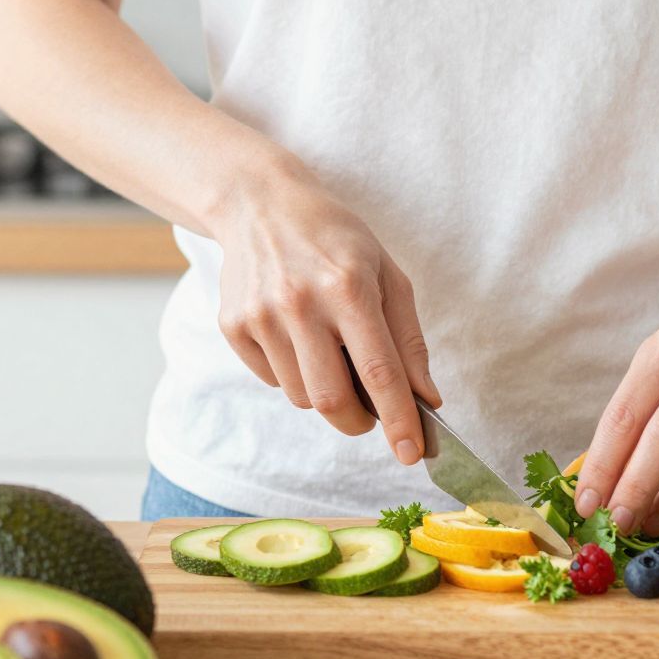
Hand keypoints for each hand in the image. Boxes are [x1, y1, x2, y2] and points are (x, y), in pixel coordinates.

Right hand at [212, 168, 439, 464]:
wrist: (260, 204)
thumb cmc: (336, 239)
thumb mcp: (387, 274)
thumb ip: (408, 339)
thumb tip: (425, 399)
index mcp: (347, 286)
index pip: (378, 372)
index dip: (398, 420)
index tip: (412, 454)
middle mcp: (300, 302)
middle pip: (331, 400)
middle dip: (358, 422)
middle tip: (369, 413)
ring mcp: (260, 315)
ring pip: (302, 397)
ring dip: (324, 392)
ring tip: (327, 349)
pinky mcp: (233, 325)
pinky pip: (272, 380)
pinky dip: (292, 374)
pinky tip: (295, 335)